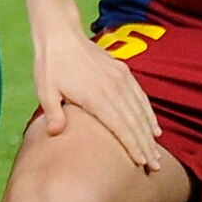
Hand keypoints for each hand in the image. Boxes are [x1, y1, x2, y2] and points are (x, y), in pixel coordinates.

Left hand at [30, 24, 165, 172]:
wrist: (61, 34)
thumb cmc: (50, 65)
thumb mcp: (45, 90)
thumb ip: (52, 113)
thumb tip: (55, 133)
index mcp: (95, 96)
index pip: (120, 127)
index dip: (132, 146)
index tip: (141, 163)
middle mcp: (113, 88)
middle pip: (134, 123)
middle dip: (146, 147)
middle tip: (155, 167)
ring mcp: (120, 79)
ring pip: (140, 111)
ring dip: (150, 134)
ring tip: (156, 155)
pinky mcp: (123, 72)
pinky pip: (140, 97)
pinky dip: (149, 114)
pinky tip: (154, 129)